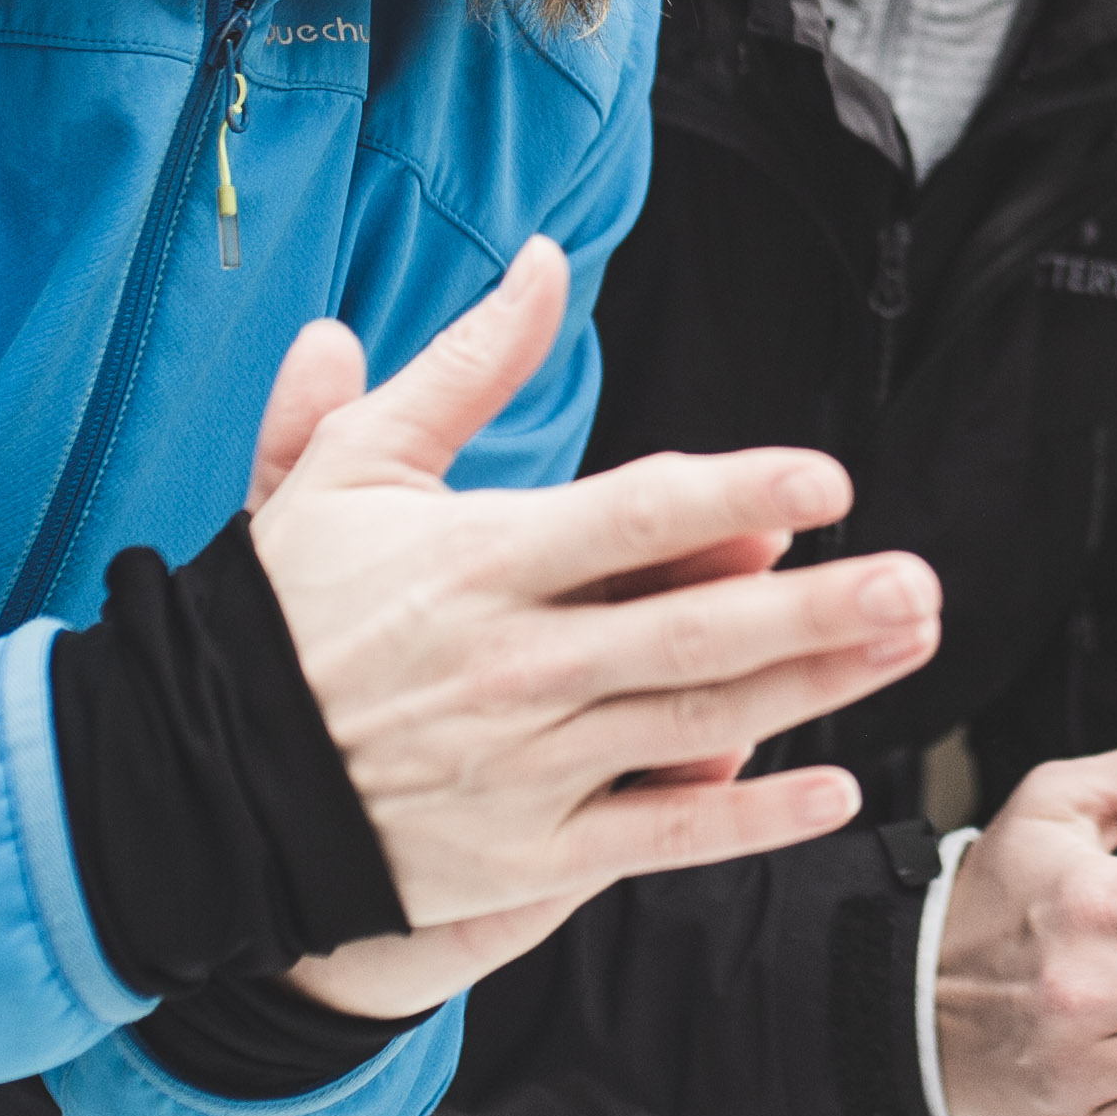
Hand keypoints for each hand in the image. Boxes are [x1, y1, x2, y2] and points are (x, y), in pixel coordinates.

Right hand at [239, 245, 918, 997]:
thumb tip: (548, 260)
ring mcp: (524, 766)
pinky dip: (748, 821)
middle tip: (916, 583)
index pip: (629, 518)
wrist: (199, 778)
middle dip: (814, 611)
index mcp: (478, 560)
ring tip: (906, 646)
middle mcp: (512, 664)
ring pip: (694, 728)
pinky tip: (834, 792)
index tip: (826, 479)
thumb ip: (468, 364)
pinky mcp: (524, 855)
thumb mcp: (354, 466)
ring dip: (812, 690)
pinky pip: (657, 837)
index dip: (734, 496)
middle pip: (689, 633)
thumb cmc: (288, 607)